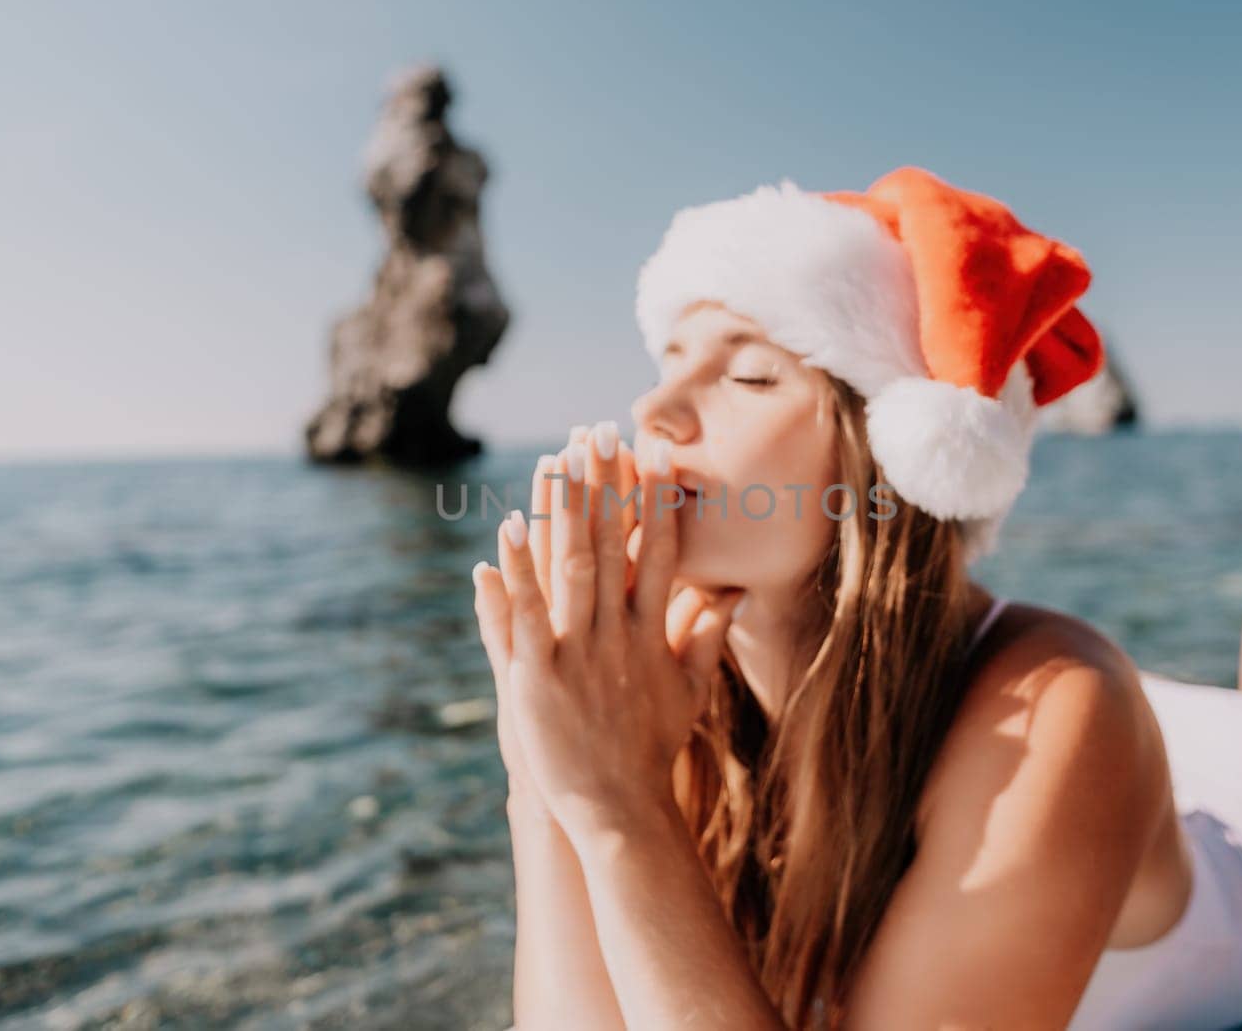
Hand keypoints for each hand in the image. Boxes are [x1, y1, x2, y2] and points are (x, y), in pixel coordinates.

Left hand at [489, 421, 742, 840]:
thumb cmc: (651, 751)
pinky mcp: (540, 676)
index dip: (658, 500)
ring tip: (555, 460)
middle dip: (607, 486)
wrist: (620, 809)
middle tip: (602, 432)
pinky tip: (504, 532)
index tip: (658, 453)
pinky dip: (516, 572)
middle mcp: (619, 634)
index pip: (662, 552)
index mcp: (653, 633)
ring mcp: (580, 653)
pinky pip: (526, 613)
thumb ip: (707, 637)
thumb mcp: (689, 691)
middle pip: (614, 546)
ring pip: (571, 569)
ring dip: (562, 512)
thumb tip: (737, 594)